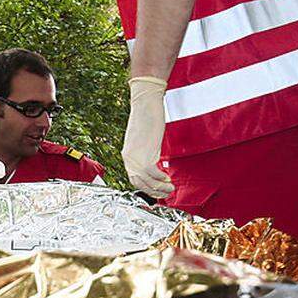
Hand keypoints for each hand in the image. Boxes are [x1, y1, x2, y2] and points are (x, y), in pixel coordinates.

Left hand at [121, 76, 173, 197]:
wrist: (145, 104)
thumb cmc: (145, 118)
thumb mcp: (142, 139)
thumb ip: (144, 151)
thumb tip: (153, 160)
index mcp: (127, 156)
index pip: (134, 179)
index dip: (146, 187)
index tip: (156, 190)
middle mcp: (128, 159)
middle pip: (139, 183)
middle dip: (153, 191)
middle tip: (165, 193)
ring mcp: (135, 158)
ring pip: (146, 181)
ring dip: (159, 188)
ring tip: (170, 189)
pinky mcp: (145, 154)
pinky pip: (153, 173)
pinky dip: (160, 179)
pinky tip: (168, 178)